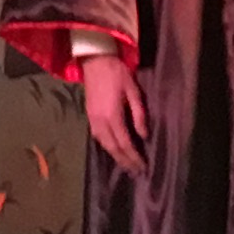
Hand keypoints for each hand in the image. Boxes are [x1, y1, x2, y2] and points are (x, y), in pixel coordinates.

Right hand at [80, 52, 149, 176]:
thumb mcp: (133, 91)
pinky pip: (98, 138)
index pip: (125, 143)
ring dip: (115, 157)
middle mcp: (100, 122)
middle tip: (136, 172)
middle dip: (125, 162)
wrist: (94, 60)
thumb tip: (144, 135)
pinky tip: (114, 150)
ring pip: (104, 145)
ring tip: (126, 165)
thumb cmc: (117, 73)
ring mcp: (92, 120)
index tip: (143, 167)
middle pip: (113, 148)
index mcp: (112, 116)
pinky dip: (108, 147)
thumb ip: (139, 114)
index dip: (134, 157)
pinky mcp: (89, 116)